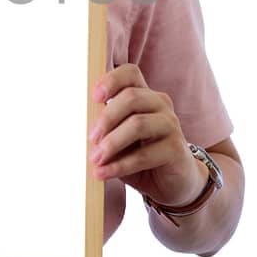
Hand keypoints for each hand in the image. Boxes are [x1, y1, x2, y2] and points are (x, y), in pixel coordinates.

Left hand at [88, 63, 204, 206]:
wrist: (172, 183)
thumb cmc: (141, 156)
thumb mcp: (119, 140)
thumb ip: (105, 130)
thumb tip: (80, 130)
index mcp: (144, 96)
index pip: (130, 73)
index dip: (111, 80)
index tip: (94, 98)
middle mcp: (160, 105)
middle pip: (132, 97)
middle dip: (106, 118)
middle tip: (90, 138)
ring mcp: (171, 125)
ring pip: (138, 124)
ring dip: (112, 143)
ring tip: (95, 159)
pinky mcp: (176, 149)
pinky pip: (145, 154)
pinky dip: (121, 165)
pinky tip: (104, 173)